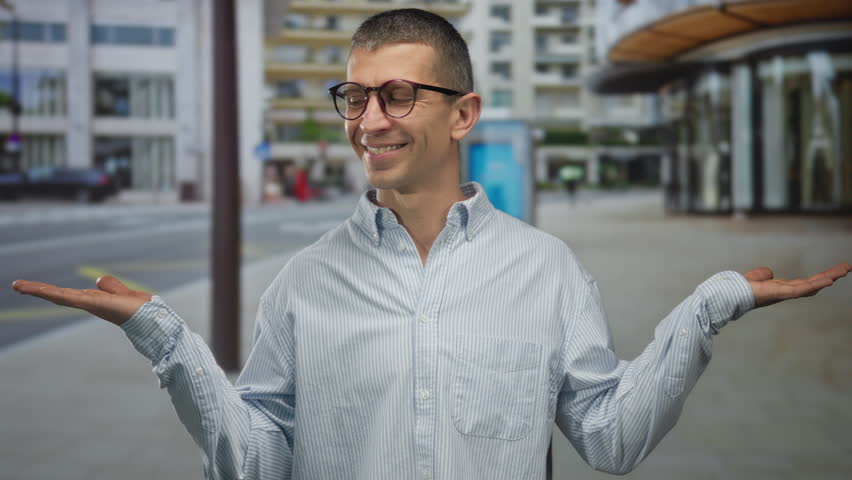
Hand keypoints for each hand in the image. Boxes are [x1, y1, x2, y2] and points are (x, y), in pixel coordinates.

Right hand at [11, 276, 152, 325]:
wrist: (153, 319)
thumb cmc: (140, 309)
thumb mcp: (121, 292)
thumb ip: (110, 286)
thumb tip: (98, 280)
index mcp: (93, 300)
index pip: (67, 294)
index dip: (49, 290)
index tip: (30, 287)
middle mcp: (89, 303)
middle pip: (59, 295)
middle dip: (38, 290)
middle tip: (16, 285)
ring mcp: (91, 304)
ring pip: (61, 295)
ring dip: (40, 290)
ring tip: (19, 285)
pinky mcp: (95, 304)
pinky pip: (72, 297)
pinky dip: (56, 293)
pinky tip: (42, 290)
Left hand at [743, 262, 850, 307]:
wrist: (729, 295)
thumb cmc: (739, 289)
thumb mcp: (755, 278)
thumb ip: (763, 275)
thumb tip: (769, 273)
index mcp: (782, 288)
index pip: (806, 282)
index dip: (820, 278)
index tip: (835, 273)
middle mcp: (786, 292)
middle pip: (813, 283)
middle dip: (831, 275)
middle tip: (848, 267)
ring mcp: (784, 293)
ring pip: (811, 285)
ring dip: (828, 277)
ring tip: (844, 270)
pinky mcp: (779, 293)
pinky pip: (800, 289)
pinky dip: (814, 285)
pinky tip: (828, 281)